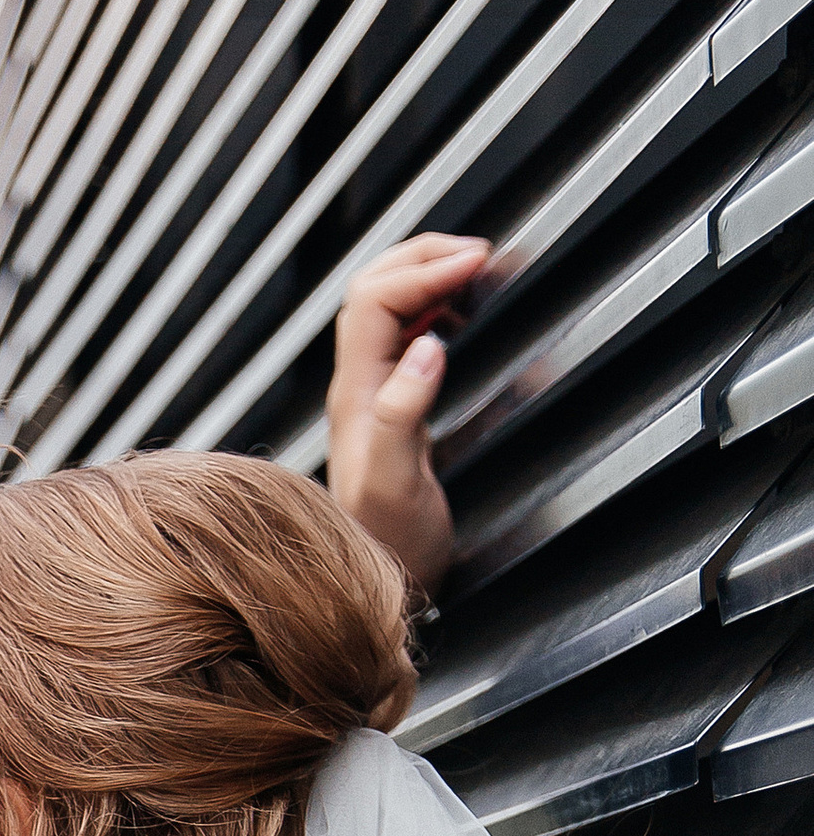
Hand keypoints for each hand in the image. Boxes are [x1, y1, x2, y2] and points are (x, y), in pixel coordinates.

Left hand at [324, 230, 492, 596]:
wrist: (375, 581)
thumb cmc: (388, 542)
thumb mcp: (397, 483)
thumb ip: (404, 414)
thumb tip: (428, 347)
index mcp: (357, 393)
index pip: (376, 298)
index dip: (426, 268)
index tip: (478, 261)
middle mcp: (357, 386)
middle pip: (373, 288)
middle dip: (423, 256)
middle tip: (479, 254)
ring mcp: (371, 393)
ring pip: (386, 307)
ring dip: (426, 276)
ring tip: (473, 272)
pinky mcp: (391, 407)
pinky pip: (404, 335)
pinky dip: (432, 308)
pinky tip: (459, 317)